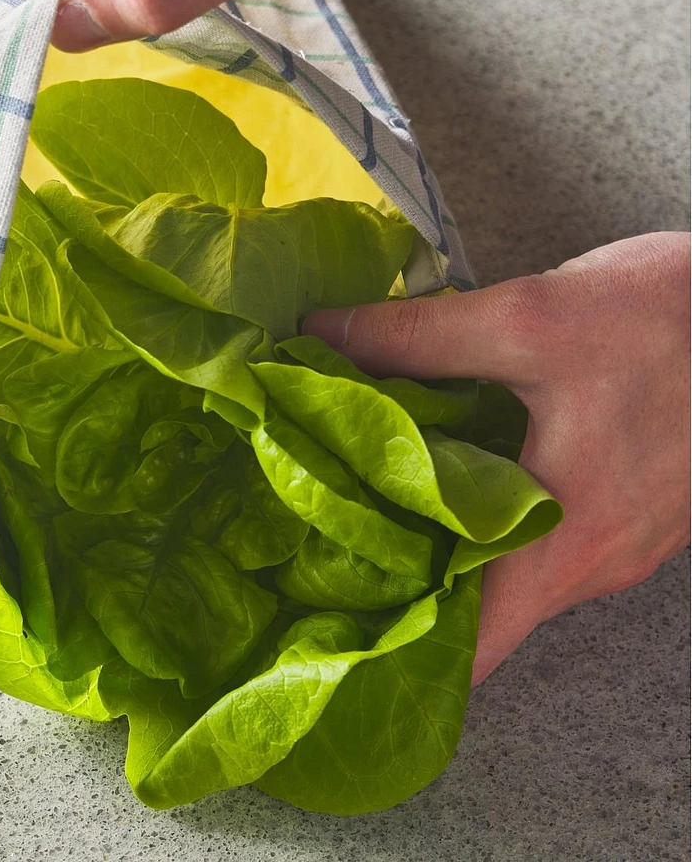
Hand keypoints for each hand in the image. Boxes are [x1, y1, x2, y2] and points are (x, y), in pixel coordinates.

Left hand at [303, 232, 690, 683]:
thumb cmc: (670, 322)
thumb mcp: (530, 319)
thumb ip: (418, 338)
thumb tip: (324, 337)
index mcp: (570, 546)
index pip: (473, 649)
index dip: (396, 652)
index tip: (324, 632)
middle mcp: (593, 561)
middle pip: (479, 608)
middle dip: (396, 582)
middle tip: (314, 545)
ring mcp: (614, 537)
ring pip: (508, 566)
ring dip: (440, 541)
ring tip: (359, 501)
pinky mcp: (623, 503)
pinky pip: (539, 531)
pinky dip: (484, 514)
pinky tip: (439, 466)